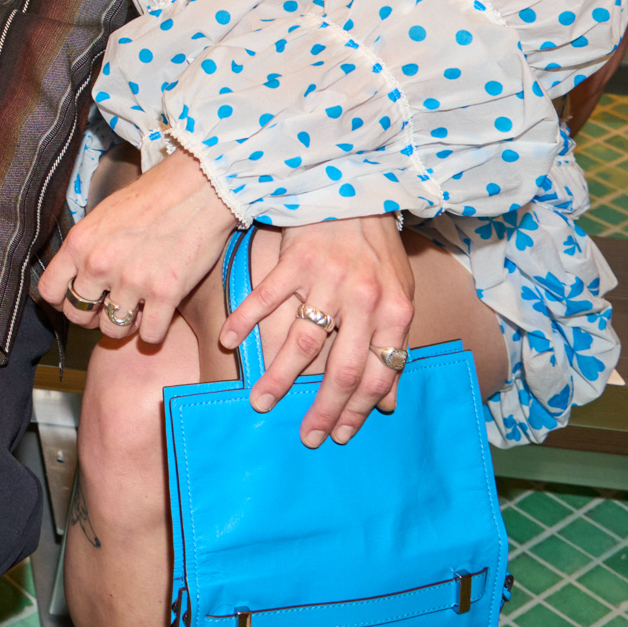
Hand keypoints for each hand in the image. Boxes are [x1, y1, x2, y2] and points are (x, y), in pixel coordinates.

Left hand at [38, 149, 236, 344]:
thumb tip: (75, 275)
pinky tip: (159, 314)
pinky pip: (149, 335)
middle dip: (93, 316)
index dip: (62, 300)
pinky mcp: (165, 293)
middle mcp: (100, 263)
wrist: (197, 189)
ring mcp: (132, 280)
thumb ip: (86, 248)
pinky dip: (154, 330)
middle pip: (78, 316)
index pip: (48, 291)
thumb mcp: (102, 216)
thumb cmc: (152, 199)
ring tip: (137, 308)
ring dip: (124, 324)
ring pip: (113, 330)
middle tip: (111, 305)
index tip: (79, 298)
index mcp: (80, 243)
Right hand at [222, 215, 413, 446]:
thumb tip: (388, 402)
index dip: (358, 410)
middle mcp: (365, 300)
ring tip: (261, 403)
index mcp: (395, 312)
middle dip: (322, 409)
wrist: (356, 190)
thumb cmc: (375, 250)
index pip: (377, 374)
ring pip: (302, 341)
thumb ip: (392, 347)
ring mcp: (329, 280)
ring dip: (279, 378)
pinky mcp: (296, 259)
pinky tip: (230, 342)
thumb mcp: (398, 296)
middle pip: (342, 368)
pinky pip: (267, 298)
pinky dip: (245, 322)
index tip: (340, 434)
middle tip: (306, 436)